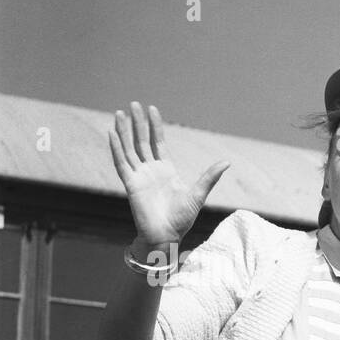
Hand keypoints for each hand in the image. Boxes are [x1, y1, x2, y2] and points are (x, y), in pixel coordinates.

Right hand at [109, 103, 229, 247]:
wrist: (166, 235)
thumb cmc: (182, 219)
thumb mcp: (198, 195)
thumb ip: (209, 177)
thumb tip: (226, 162)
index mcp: (166, 170)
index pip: (158, 142)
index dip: (155, 126)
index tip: (152, 109)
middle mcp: (151, 170)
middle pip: (142, 141)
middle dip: (138, 123)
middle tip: (133, 104)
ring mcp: (139, 176)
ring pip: (129, 148)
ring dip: (123, 131)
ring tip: (120, 113)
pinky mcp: (130, 184)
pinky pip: (121, 162)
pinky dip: (116, 148)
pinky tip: (112, 133)